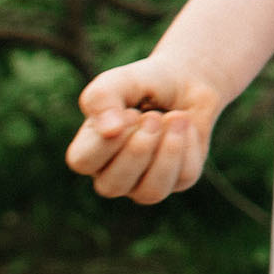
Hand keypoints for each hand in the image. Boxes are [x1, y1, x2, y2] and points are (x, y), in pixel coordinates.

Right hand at [64, 58, 225, 204]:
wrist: (188, 81)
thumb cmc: (145, 83)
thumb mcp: (120, 81)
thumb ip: (103, 98)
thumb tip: (109, 130)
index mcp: (88, 151)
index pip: (83, 162)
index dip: (107, 140)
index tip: (130, 113)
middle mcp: (112, 174)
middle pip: (112, 186)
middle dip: (138, 149)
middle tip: (154, 116)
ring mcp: (144, 183)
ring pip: (150, 193)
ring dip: (167, 152)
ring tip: (176, 118)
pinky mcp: (178, 181)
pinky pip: (184, 176)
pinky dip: (189, 145)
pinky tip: (186, 126)